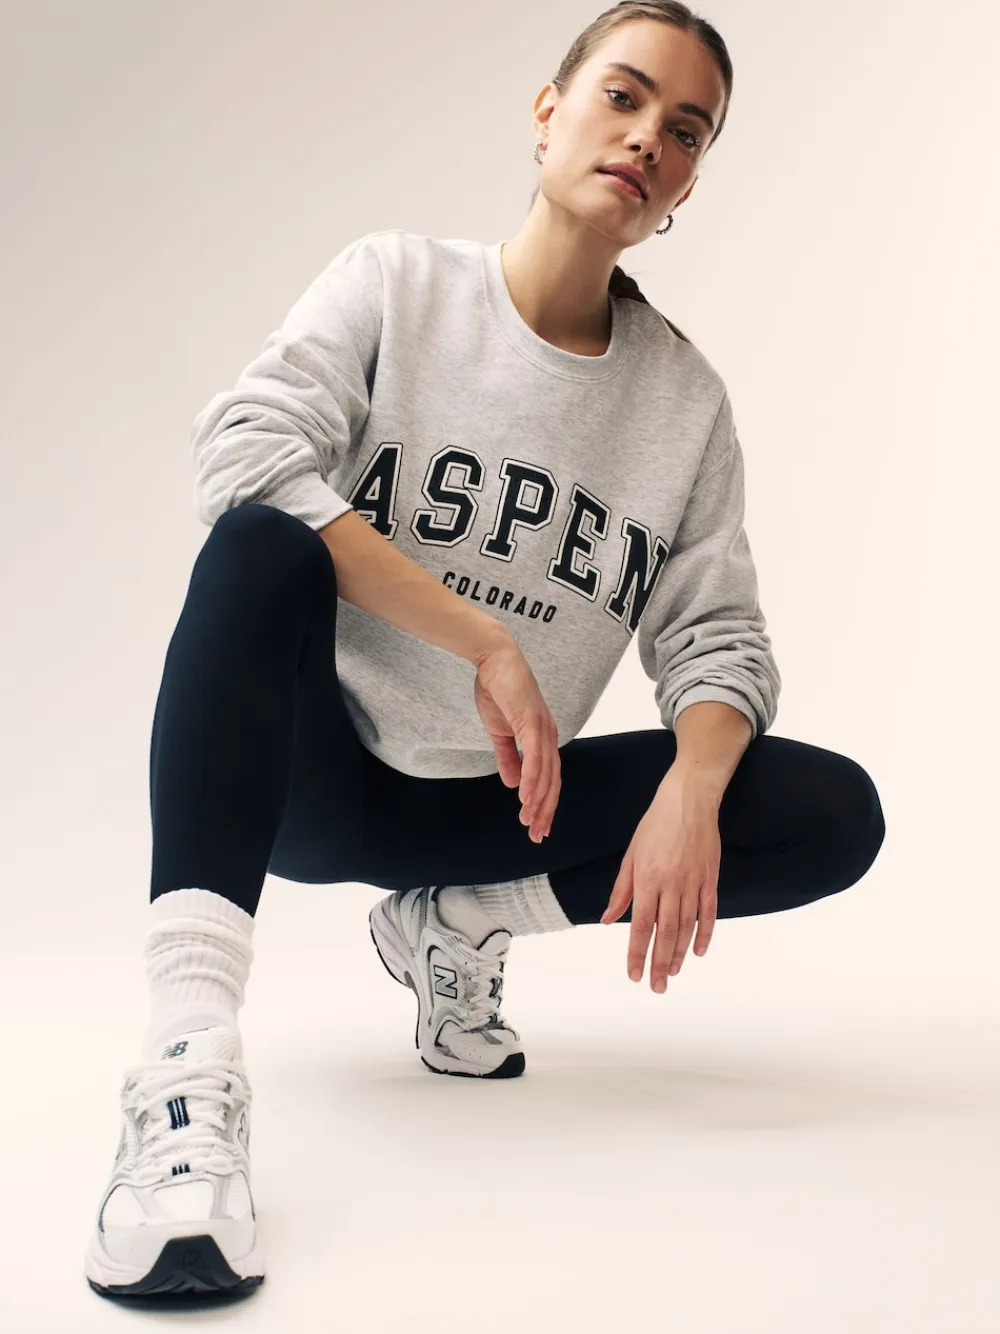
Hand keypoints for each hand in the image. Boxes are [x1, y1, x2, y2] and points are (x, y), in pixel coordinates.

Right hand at [472, 635, 560, 843]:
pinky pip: (535, 756)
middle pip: (553, 781)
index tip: (537, 826)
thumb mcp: (499, 732)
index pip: (549, 777)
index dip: (545, 803)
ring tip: (530, 821)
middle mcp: (549, 735)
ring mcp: (543, 728)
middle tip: (537, 835)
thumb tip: (513, 784)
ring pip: (546, 773)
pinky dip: (533, 779)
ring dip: (538, 800)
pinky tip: (527, 798)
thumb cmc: (497, 690)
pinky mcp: (532, 721)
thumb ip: (507, 757)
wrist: (493, 660)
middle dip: (545, 810)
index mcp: (543, 738)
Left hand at [600, 769, 719, 991]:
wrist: (689, 799)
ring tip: (673, 974)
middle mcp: (670, 884)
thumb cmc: (655, 824)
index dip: (636, 952)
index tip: (633, 975)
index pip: (640, 925)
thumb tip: (608, 918)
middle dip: (659, 962)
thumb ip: (621, 890)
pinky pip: (709, 912)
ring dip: (679, 953)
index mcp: (646, 878)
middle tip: (656, 987)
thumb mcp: (631, 854)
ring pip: (686, 926)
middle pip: (664, 932)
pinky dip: (704, 933)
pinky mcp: (710, 878)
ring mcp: (692, 882)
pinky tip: (699, 952)